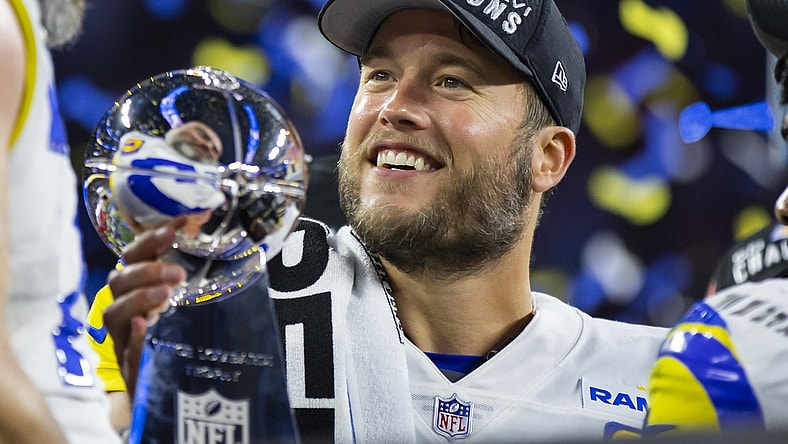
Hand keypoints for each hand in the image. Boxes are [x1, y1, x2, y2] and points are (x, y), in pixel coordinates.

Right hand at [103, 218, 186, 399]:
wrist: (154, 383)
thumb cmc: (165, 331)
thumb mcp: (173, 297)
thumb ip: (177, 269)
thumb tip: (197, 229)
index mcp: (132, 286)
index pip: (134, 254)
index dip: (153, 236)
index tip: (180, 222)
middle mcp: (120, 306)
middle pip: (120, 280)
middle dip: (147, 271)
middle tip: (178, 272)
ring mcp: (120, 334)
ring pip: (115, 311)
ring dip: (140, 298)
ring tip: (166, 294)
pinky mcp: (126, 362)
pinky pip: (124, 348)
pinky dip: (133, 335)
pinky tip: (144, 325)